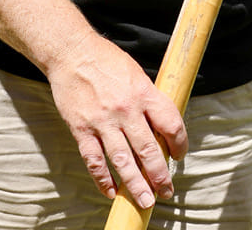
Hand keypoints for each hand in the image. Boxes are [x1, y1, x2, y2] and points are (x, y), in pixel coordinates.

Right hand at [47, 31, 187, 208]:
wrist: (72, 51)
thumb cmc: (106, 60)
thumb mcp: (136, 73)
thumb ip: (149, 99)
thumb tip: (163, 127)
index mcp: (143, 92)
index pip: (171, 124)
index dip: (180, 144)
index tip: (179, 155)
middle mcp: (125, 109)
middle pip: (148, 149)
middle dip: (160, 175)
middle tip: (166, 192)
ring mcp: (102, 121)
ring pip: (123, 161)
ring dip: (136, 185)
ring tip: (145, 201)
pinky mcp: (81, 129)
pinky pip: (94, 160)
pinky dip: (103, 179)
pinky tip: (111, 191)